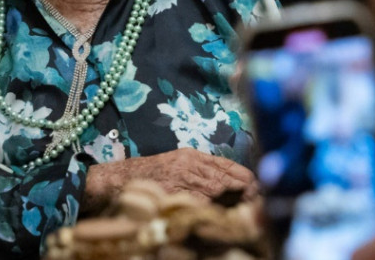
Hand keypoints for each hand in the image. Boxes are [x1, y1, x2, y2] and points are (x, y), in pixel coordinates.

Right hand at [83, 148, 256, 209]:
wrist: (115, 183)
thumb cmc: (147, 176)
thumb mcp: (177, 165)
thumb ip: (201, 171)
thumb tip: (230, 183)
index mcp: (193, 156)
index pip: (229, 165)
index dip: (247, 179)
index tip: (259, 191)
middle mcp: (190, 164)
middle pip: (228, 177)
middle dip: (245, 192)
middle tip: (257, 205)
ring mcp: (181, 179)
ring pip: (217, 190)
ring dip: (232, 202)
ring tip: (245, 214)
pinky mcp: (172, 193)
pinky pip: (199, 204)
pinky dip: (211, 212)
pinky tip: (220, 219)